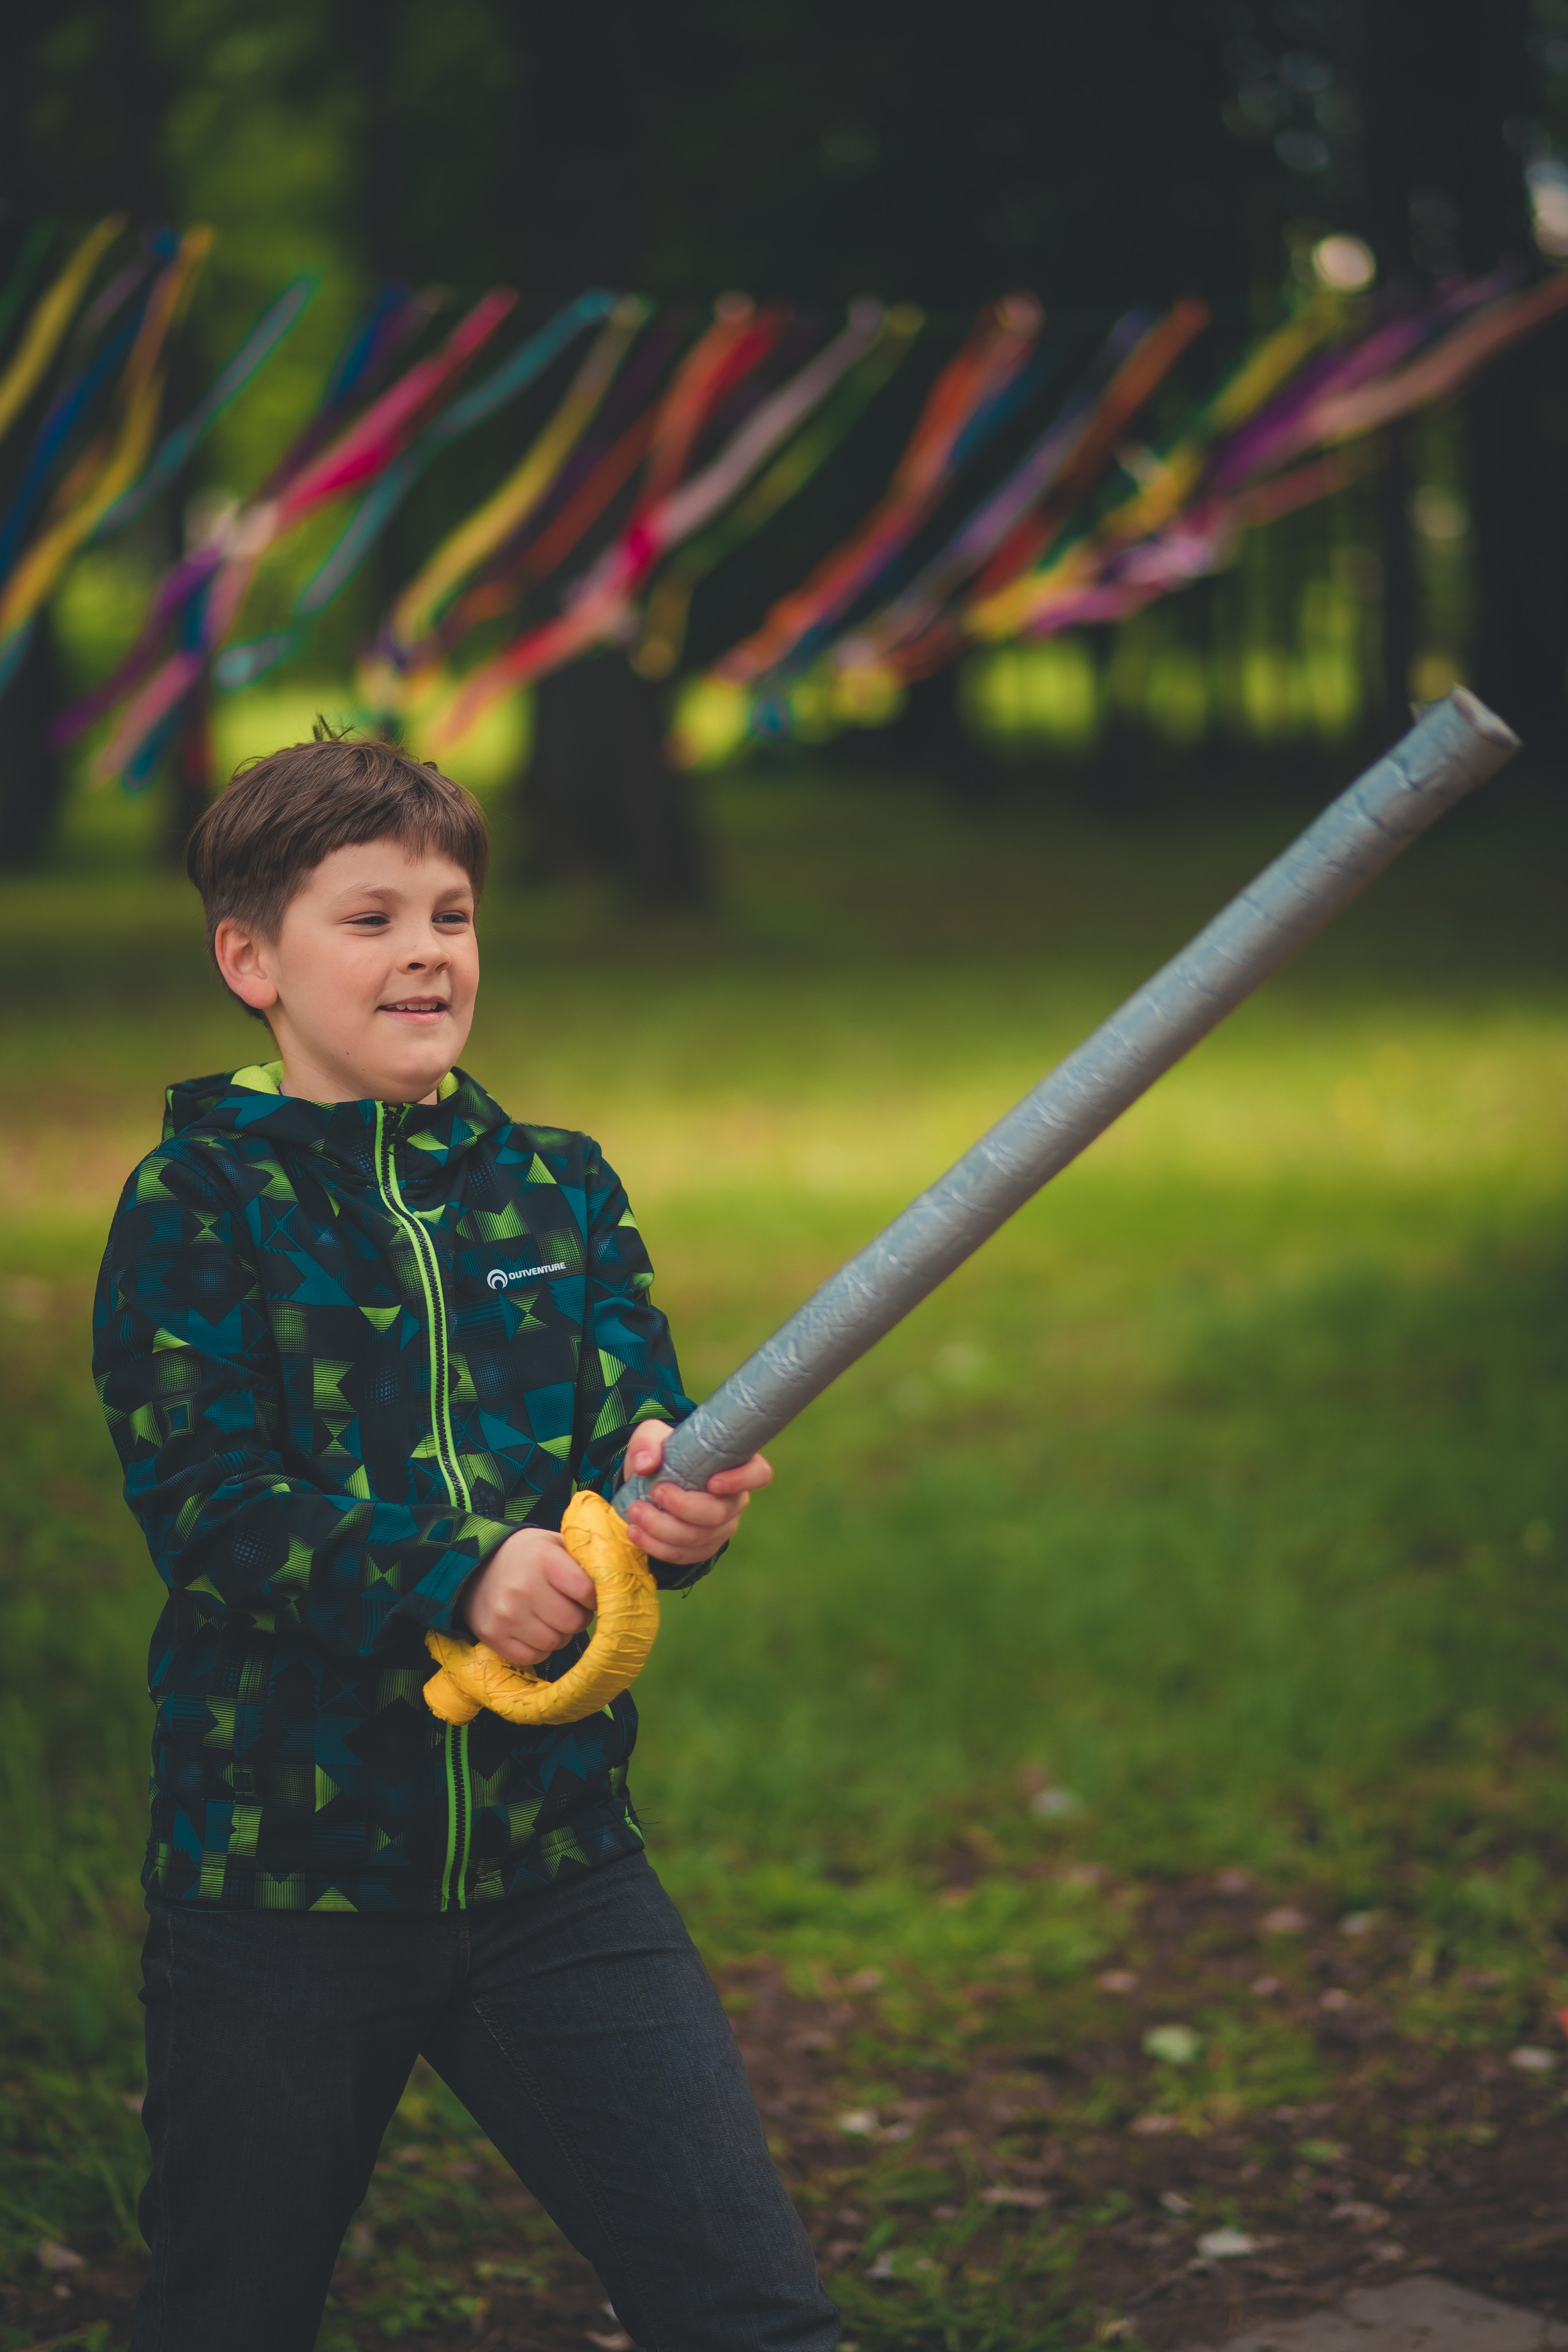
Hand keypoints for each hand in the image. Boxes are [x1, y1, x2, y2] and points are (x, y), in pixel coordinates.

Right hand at [461, 1528, 595, 1666]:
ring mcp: (506, 1615)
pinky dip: (539, 1648)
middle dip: (578, 1617)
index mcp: (543, 1560)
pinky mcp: (493, 1636)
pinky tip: (533, 1629)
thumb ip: (583, 1559)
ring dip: (560, 1634)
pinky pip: (534, 1657)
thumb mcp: (554, 1544)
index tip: (587, 1594)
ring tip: (549, 1617)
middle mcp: (523, 1588)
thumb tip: (615, 1581)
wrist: (475, 1567)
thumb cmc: (527, 1556)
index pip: (586, 1590)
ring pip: (556, 1643)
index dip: (593, 1596)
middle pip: (574, 1622)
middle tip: (568, 1607)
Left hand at [621, 1419, 771, 1569]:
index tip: (711, 1482)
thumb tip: (646, 1464)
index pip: (758, 1474)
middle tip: (654, 1492)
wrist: (652, 1482)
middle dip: (683, 1507)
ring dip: (662, 1529)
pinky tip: (635, 1533)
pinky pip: (684, 1555)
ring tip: (634, 1512)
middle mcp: (734, 1500)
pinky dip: (656, 1546)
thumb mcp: (652, 1436)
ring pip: (699, 1538)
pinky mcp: (702, 1548)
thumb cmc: (664, 1454)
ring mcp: (721, 1528)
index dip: (741, 1481)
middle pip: (719, 1513)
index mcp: (735, 1466)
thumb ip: (648, 1443)